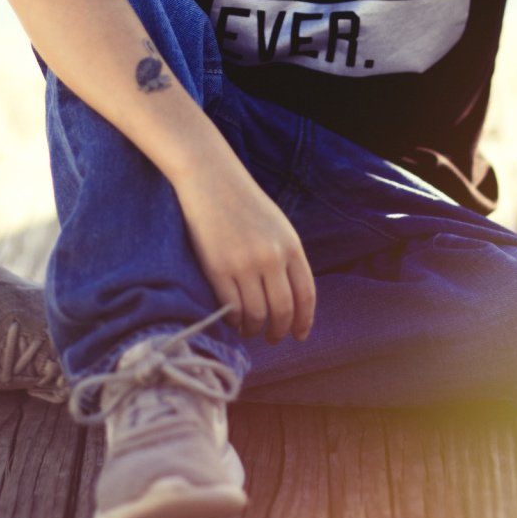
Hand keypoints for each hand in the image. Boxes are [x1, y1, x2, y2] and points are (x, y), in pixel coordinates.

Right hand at [174, 165, 315, 343]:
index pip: (306, 294)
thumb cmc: (244, 201)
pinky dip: (233, 320)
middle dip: (279, 331)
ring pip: (256, 314)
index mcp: (291, 245)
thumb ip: (287, 257)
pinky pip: (230, 307)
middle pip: (282, 310)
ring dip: (254, 329)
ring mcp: (244, 264)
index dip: (304, 320)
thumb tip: (291, 298)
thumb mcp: (277, 225)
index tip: (299, 335)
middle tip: (273, 339)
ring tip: (250, 330)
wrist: (211, 178)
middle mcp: (271, 257)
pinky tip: (233, 319)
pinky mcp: (217, 268)